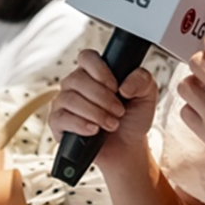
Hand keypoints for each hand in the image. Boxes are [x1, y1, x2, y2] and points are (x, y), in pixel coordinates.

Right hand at [48, 50, 159, 171]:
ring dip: (95, 113)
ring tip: (112, 124)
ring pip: (70, 99)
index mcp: (94, 72)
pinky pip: (61, 118)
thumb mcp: (147, 95)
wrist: (127, 147)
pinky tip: (94, 130)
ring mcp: (64, 102)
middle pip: (78, 79)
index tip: (116, 88)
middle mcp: (75, 84)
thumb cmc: (133, 118)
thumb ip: (142, 80)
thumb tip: (124, 85)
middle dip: (103, 98)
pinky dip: (81, 124)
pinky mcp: (57, 122)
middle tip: (119, 111)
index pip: (87, 57)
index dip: (100, 71)